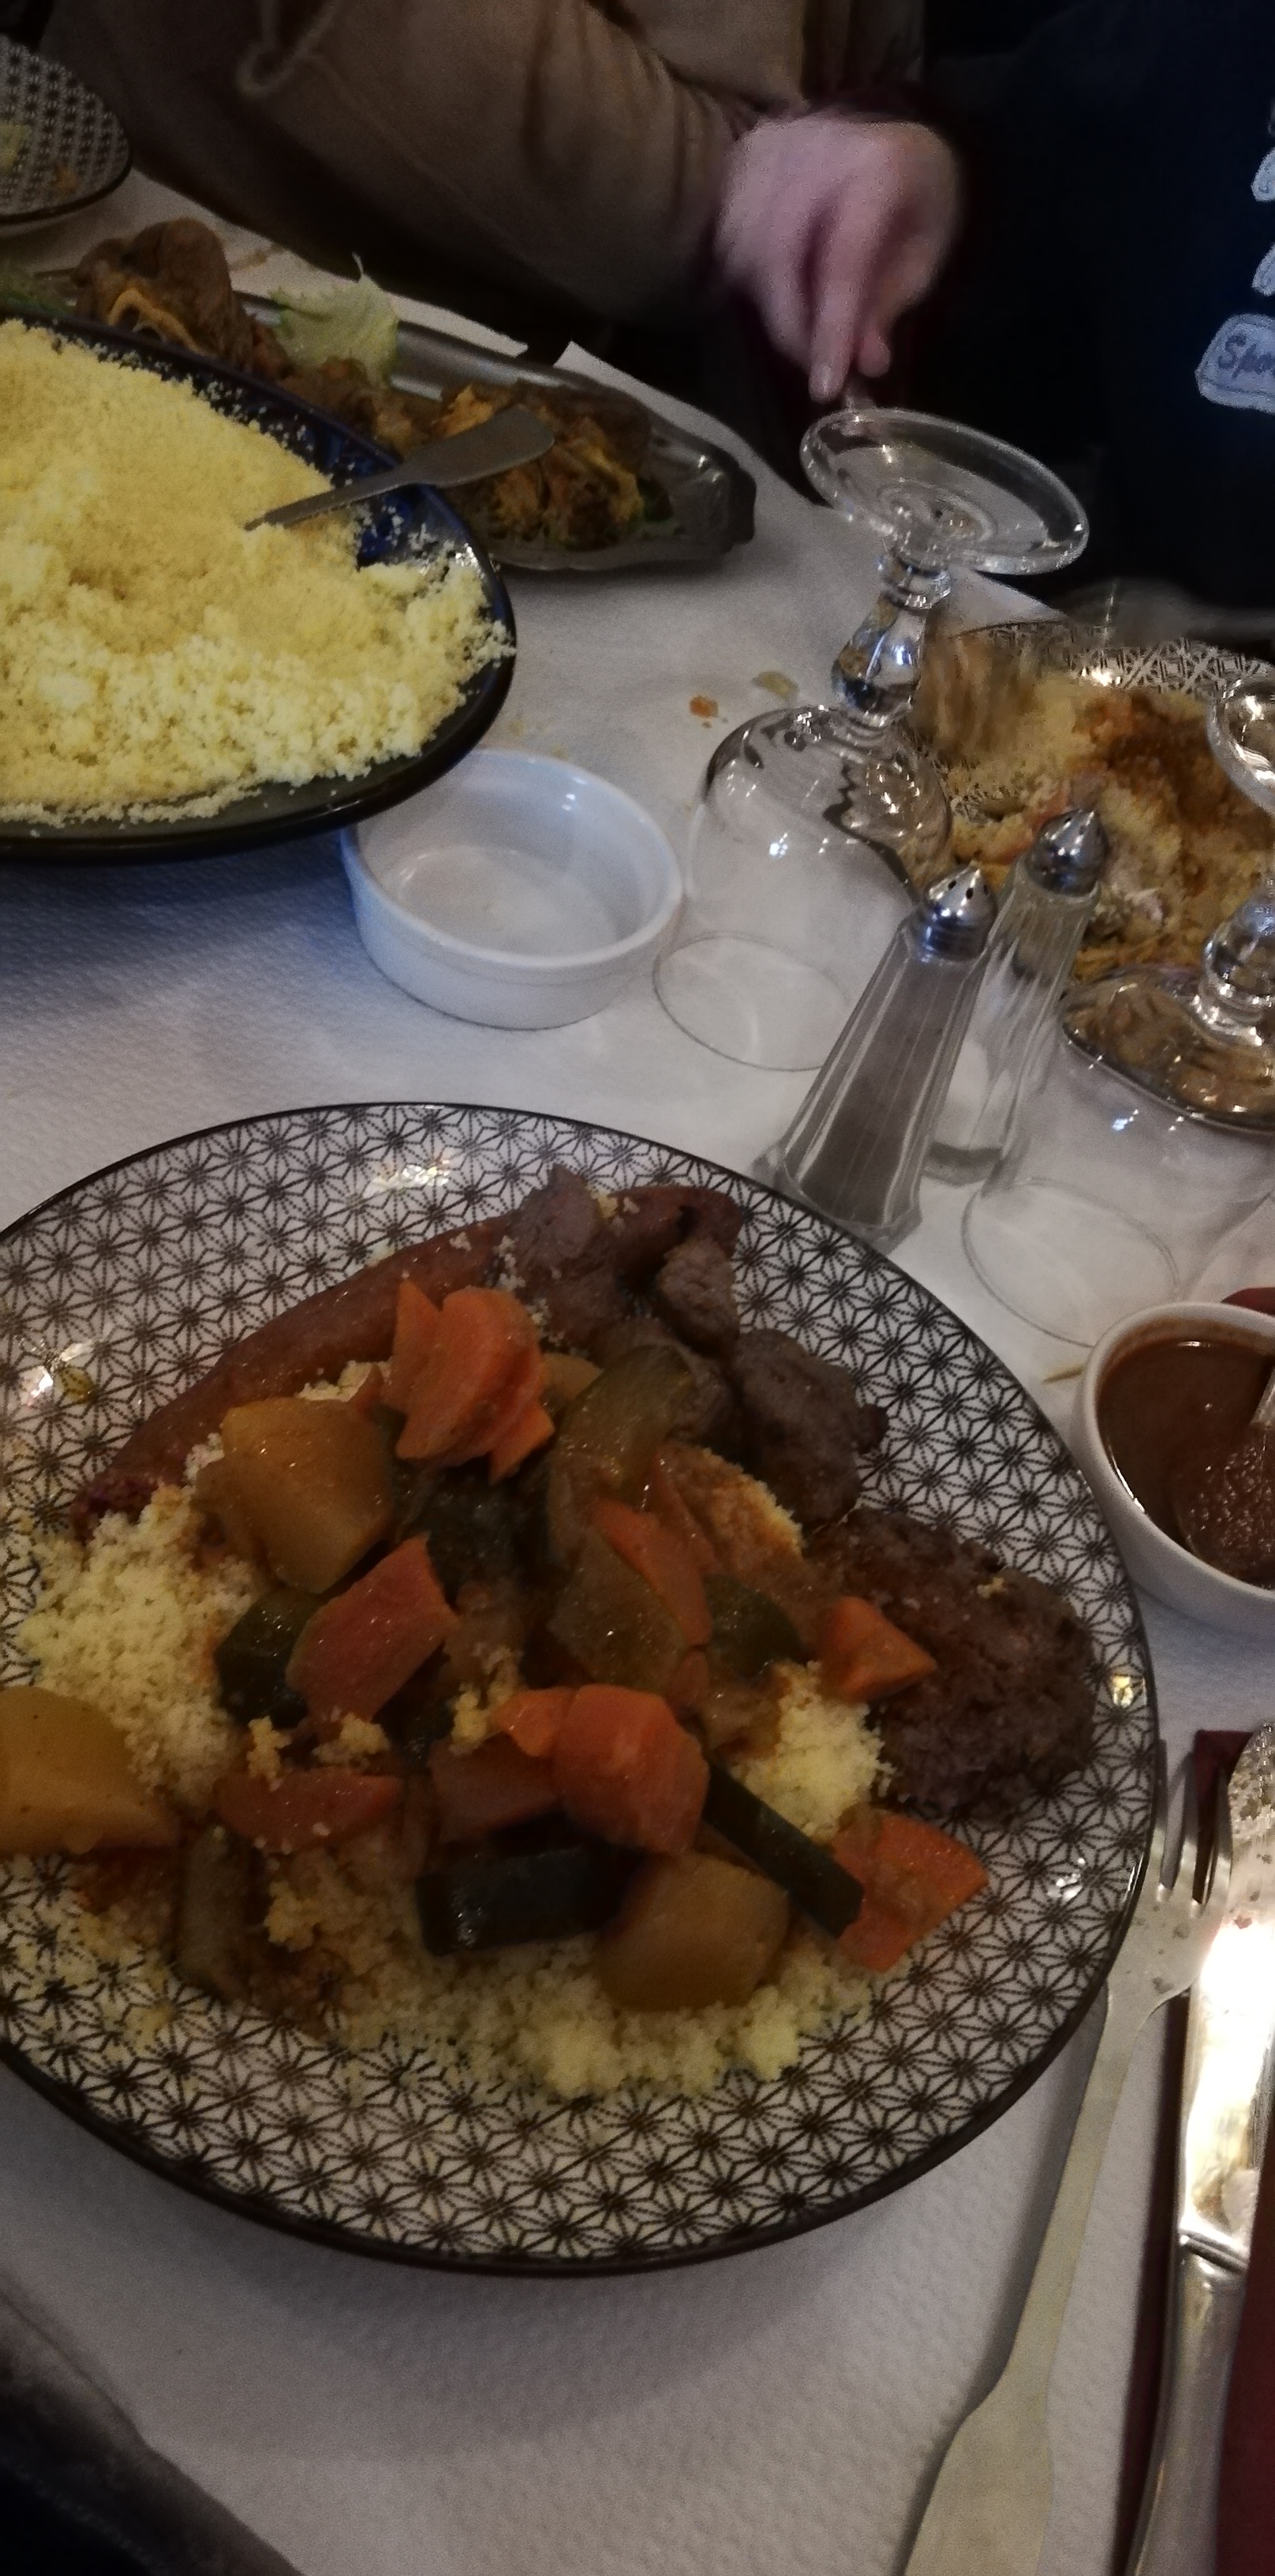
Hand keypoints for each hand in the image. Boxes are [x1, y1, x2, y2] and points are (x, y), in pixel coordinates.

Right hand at [715, 112, 960, 400]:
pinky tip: (779, 286)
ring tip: (803, 322)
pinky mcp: (745, 157)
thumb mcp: (922, 257)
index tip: (824, 386)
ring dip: (769, 303)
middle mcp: (818, 147)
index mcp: (879, 167)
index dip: (830, 327)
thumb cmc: (916, 203)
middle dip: (790, 325)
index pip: (842, 257)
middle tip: (812, 364)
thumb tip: (863, 363)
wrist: (896, 138)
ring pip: (744, 248)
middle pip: (778, 253)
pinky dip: (749, 276)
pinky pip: (729, 235)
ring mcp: (774, 147)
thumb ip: (888, 305)